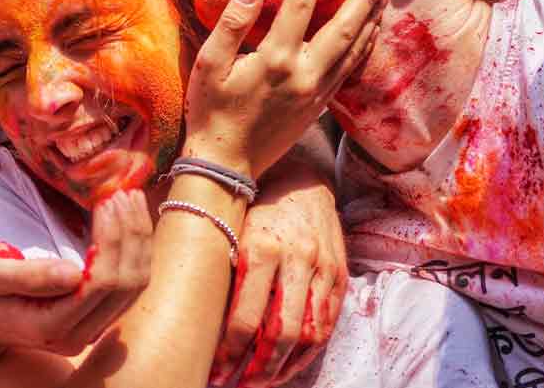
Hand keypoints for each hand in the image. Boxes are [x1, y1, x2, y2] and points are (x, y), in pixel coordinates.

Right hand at [0, 191, 151, 359]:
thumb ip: (29, 276)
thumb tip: (72, 273)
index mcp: (50, 325)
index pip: (101, 282)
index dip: (112, 238)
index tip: (107, 198)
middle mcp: (77, 335)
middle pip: (125, 284)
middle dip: (130, 232)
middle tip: (123, 191)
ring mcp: (89, 329)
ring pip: (134, 285)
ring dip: (138, 238)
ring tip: (132, 197)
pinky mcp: (95, 317)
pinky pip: (129, 285)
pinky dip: (135, 249)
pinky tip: (131, 218)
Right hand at [183, 0, 386, 179]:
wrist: (227, 165)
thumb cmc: (211, 110)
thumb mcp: (209, 64)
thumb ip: (232, 23)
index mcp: (276, 59)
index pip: (301, 5)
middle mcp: (304, 75)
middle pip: (345, 29)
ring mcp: (317, 93)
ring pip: (355, 51)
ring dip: (371, 21)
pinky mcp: (320, 107)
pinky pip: (350, 71)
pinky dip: (364, 48)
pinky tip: (370, 35)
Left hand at [210, 173, 345, 386]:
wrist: (301, 177)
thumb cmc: (256, 205)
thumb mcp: (234, 229)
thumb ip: (227, 272)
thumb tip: (203, 322)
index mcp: (261, 247)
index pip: (246, 318)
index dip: (230, 352)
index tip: (215, 369)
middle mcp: (296, 258)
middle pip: (280, 333)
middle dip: (258, 370)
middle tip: (239, 386)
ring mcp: (323, 267)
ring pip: (308, 335)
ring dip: (285, 368)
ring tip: (263, 383)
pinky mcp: (340, 274)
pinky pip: (327, 324)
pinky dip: (308, 352)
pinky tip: (289, 365)